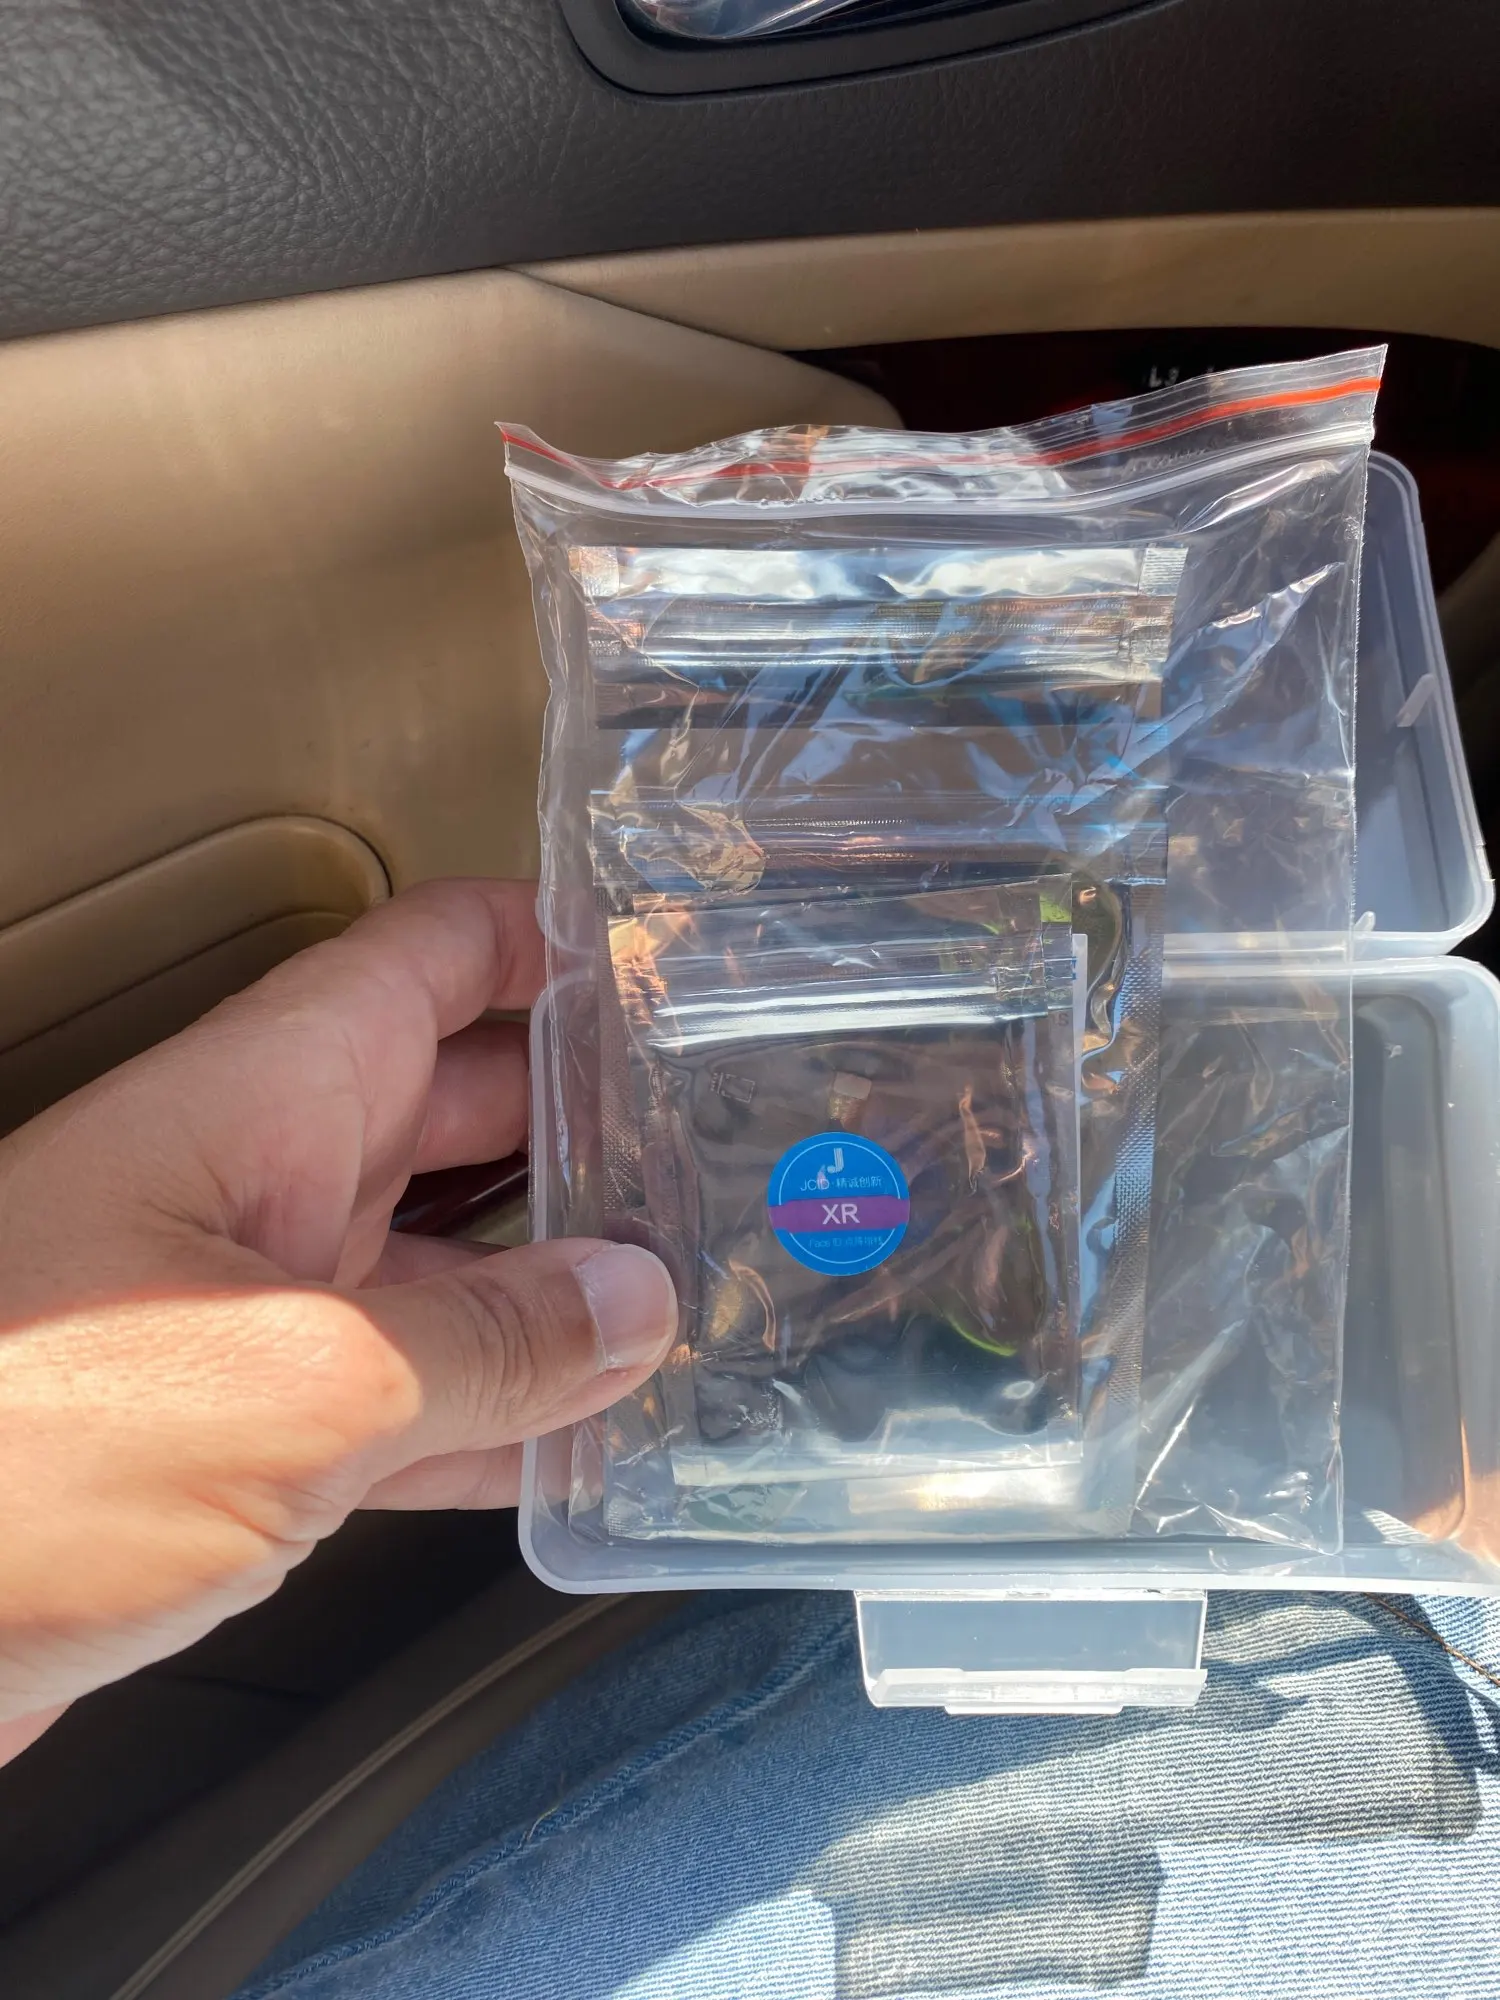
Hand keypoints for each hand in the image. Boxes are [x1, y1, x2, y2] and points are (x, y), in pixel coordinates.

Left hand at [0, 879, 675, 1747]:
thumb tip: (627, 1305)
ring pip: (443, 1257)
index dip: (553, 941)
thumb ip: (488, 1340)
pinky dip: (494, 1410)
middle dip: (589, 1121)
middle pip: (463, 1106)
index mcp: (264, 1099)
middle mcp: (259, 1181)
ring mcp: (248, 1306)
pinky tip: (578, 1439)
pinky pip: (402, 1392)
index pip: (434, 956)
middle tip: (717, 1152)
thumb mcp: (297, 1383)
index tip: (669, 966)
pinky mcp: (234, 1431)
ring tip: (685, 1294)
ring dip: (558, 1278)